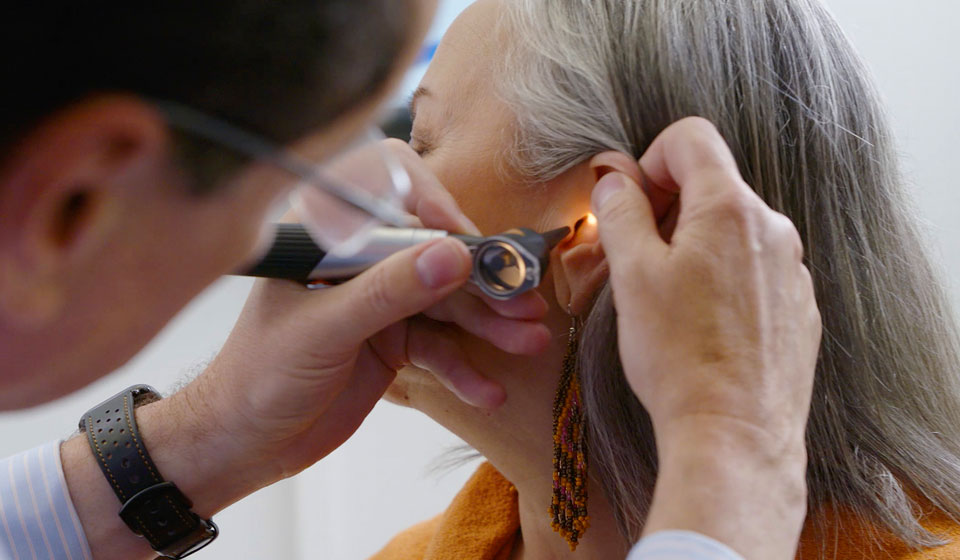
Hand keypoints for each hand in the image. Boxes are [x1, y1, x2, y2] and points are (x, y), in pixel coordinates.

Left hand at [172, 138, 548, 494]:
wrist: (242, 444)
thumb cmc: (256, 378)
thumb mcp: (323, 332)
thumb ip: (388, 292)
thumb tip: (454, 256)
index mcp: (326, 235)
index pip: (391, 190)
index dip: (436, 205)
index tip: (470, 244)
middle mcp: (358, 260)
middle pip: (434, 251)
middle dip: (480, 279)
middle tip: (523, 301)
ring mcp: (378, 300)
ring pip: (446, 301)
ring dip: (487, 324)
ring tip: (527, 342)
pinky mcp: (392, 340)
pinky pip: (440, 346)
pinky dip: (464, 368)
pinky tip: (487, 391)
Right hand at [591, 118, 820, 558]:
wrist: (734, 434)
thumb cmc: (678, 355)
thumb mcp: (632, 275)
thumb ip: (621, 212)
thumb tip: (615, 179)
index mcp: (729, 208)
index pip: (691, 137)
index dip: (651, 159)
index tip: (634, 205)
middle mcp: (773, 228)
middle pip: (713, 184)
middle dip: (669, 207)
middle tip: (639, 259)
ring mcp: (792, 269)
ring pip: (734, 230)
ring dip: (696, 245)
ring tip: (669, 301)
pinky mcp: (800, 307)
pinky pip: (756, 270)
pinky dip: (725, 279)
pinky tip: (703, 326)